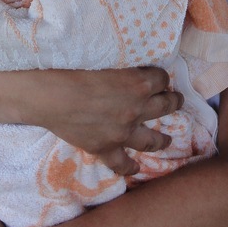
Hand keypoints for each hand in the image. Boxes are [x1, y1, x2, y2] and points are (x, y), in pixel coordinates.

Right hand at [32, 67, 183, 176]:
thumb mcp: (107, 58)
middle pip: (165, 106)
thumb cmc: (74, 68)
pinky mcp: (106, 148)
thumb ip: (124, 66)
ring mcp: (123, 132)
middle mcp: (136, 109)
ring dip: (162, 139)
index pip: (161, 79)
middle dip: (173, 102)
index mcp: (138, 83)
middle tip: (176, 101)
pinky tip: (135, 168)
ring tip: (168, 140)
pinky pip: (122, 163)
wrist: (51, 95)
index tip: (158, 77)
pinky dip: (129, 167)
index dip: (160, 77)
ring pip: (151, 140)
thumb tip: (132, 67)